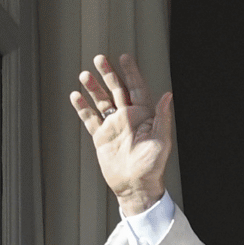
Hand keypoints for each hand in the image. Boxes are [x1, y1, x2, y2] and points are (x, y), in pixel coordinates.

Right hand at [69, 53, 174, 214]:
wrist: (135, 187)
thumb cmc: (152, 167)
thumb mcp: (162, 141)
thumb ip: (163, 117)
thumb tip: (168, 95)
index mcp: (143, 115)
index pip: (136, 88)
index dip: (131, 72)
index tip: (124, 57)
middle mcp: (127, 118)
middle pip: (116, 90)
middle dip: (108, 74)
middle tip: (99, 58)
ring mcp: (113, 127)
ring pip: (102, 101)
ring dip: (94, 88)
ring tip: (84, 75)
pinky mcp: (101, 138)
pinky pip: (90, 119)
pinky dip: (82, 108)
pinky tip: (75, 96)